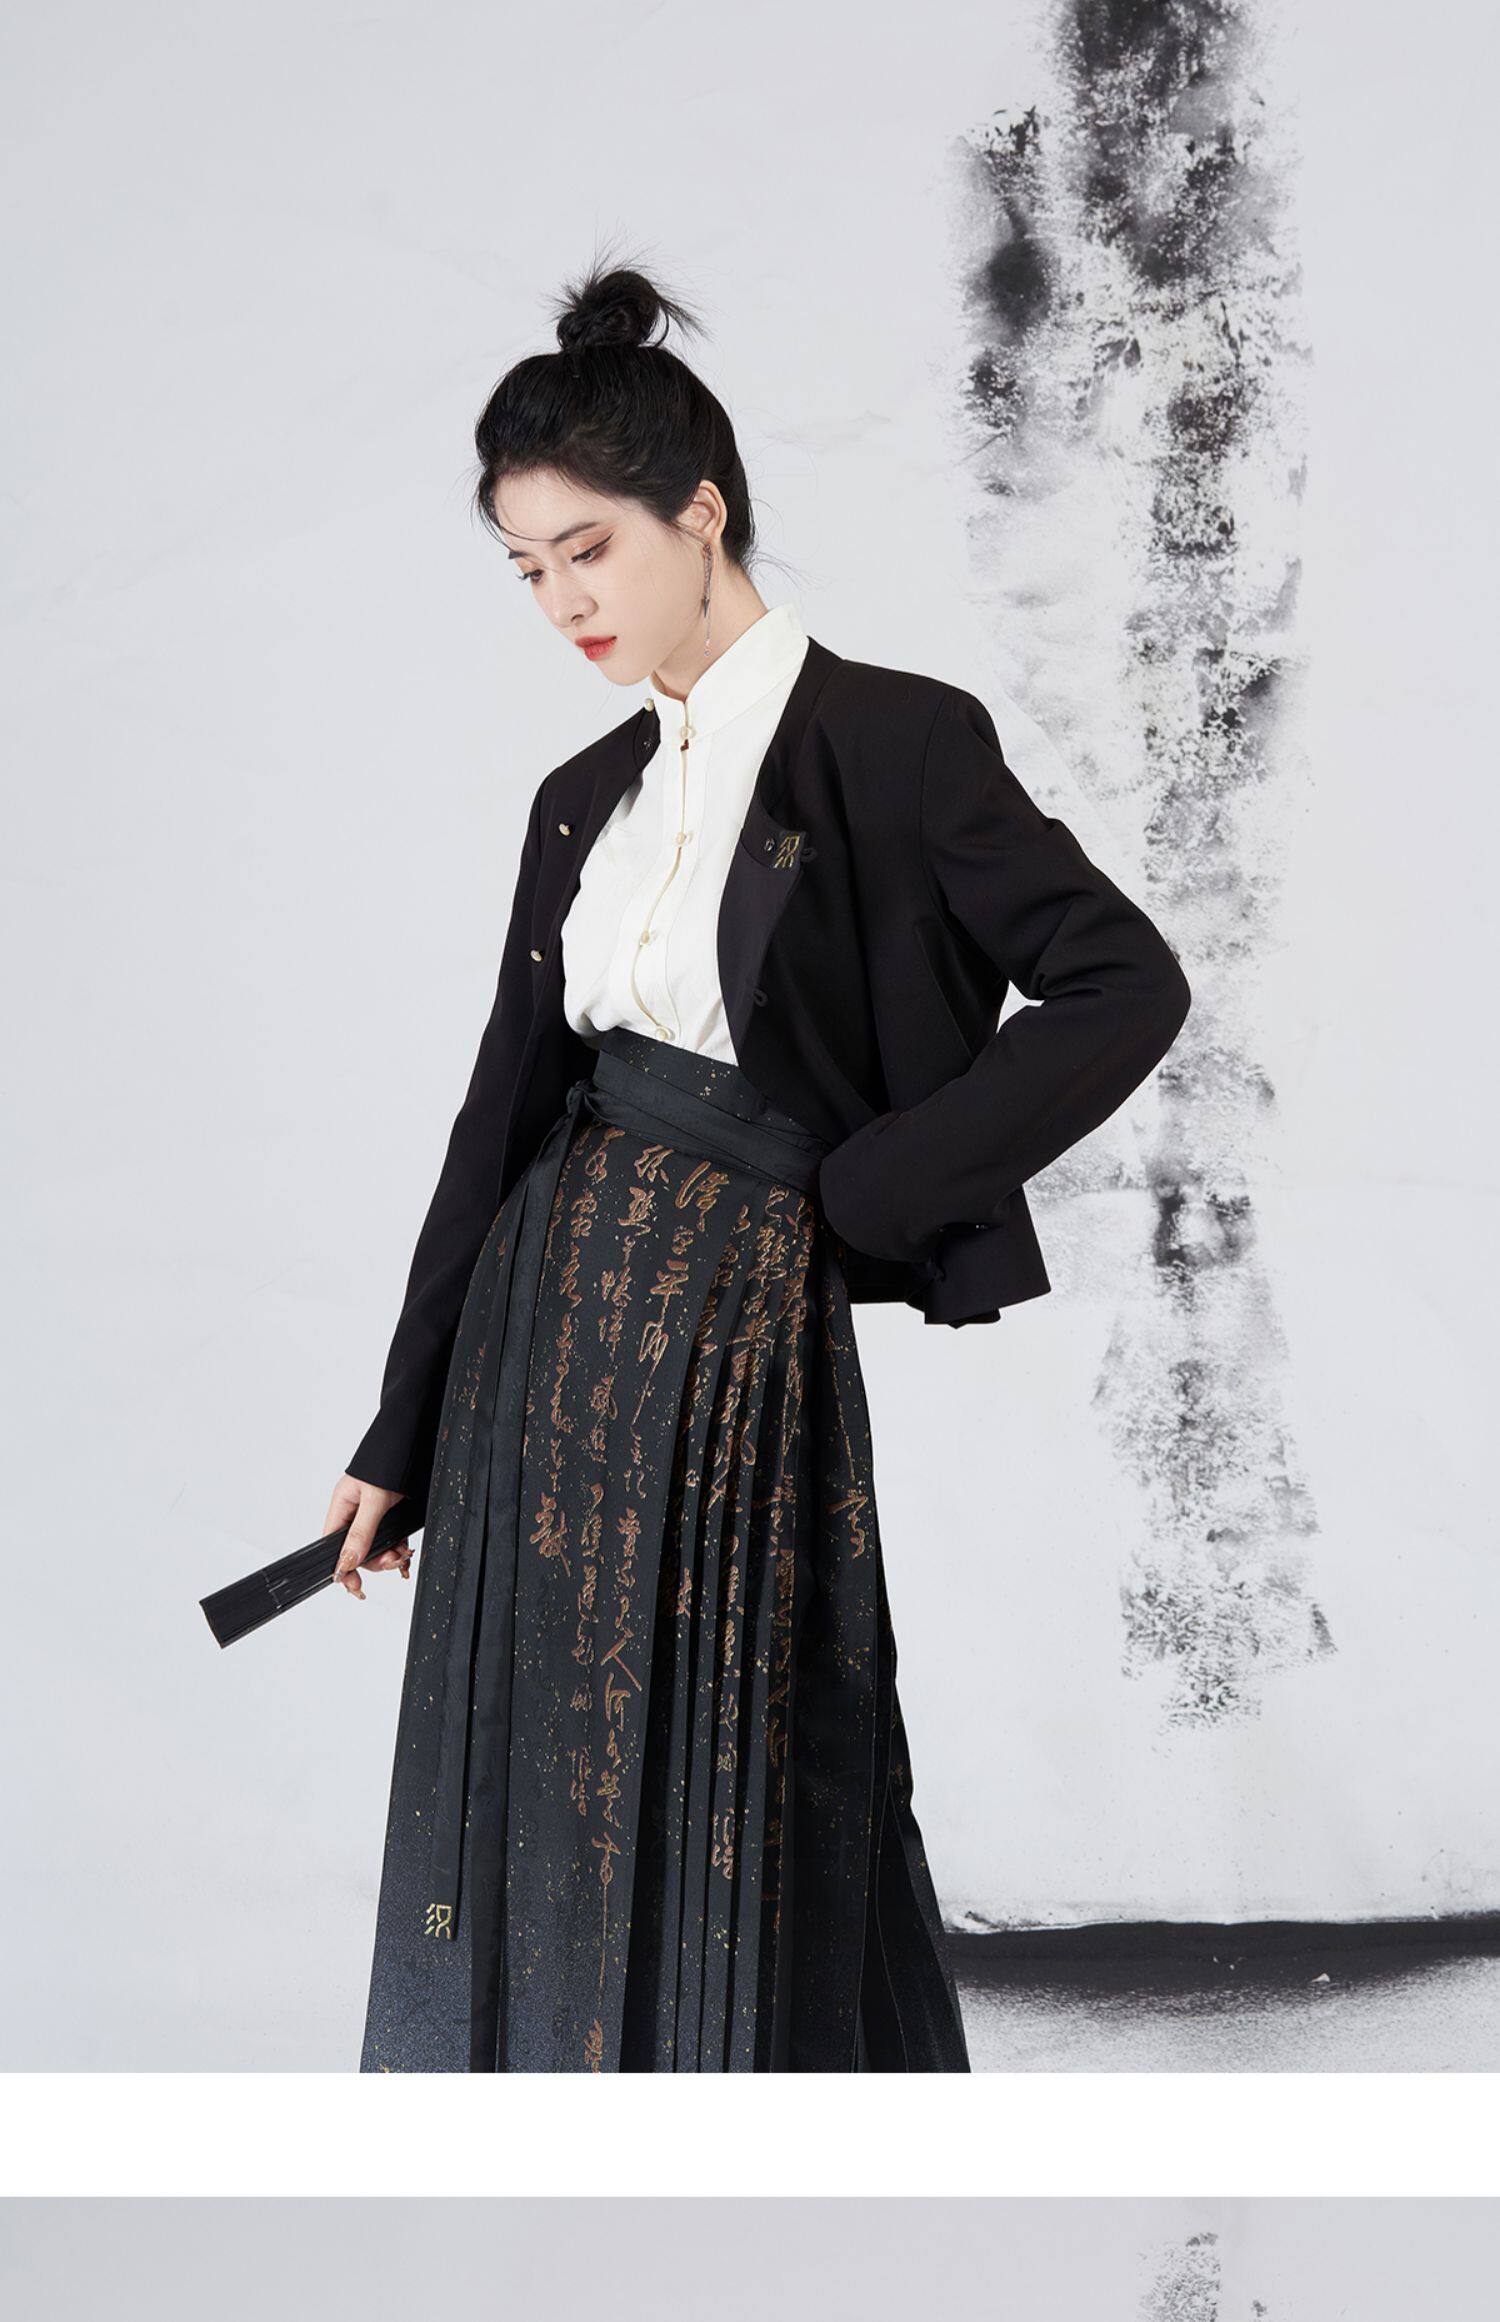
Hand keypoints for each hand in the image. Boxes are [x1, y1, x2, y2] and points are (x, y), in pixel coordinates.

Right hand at [325, 1474, 411, 1599]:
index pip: (333, 1546)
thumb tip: (347, 1562)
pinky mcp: (389, 1515)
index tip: (355, 1586)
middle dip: (375, 1561)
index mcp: (341, 1506)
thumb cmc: (388, 1462)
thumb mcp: (374, 1500)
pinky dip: (398, 1548)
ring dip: (389, 1556)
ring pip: (375, 1548)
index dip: (343, 1567)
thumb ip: (361, 1532)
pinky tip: (405, 1550)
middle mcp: (354, 1512)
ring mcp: (372, 1514)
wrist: (413, 1443)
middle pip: (356, 1550)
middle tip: (393, 1563)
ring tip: (403, 1555)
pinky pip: (390, 1540)